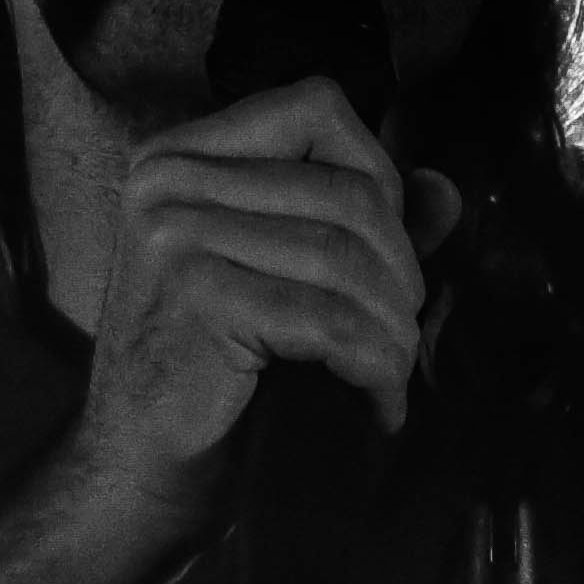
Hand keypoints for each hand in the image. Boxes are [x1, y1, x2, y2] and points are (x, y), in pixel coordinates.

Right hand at [61, 80, 466, 523]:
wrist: (137, 475)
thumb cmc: (212, 379)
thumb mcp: (282, 279)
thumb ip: (358, 227)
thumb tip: (446, 189)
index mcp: (182, 154)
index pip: (317, 108)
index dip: (378, 174)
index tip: (388, 256)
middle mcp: (169, 176)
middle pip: (347, 192)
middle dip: (400, 273)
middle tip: (401, 337)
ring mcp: (175, 232)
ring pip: (345, 258)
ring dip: (392, 330)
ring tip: (391, 376)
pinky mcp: (195, 295)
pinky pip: (327, 321)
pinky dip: (372, 369)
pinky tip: (377, 406)